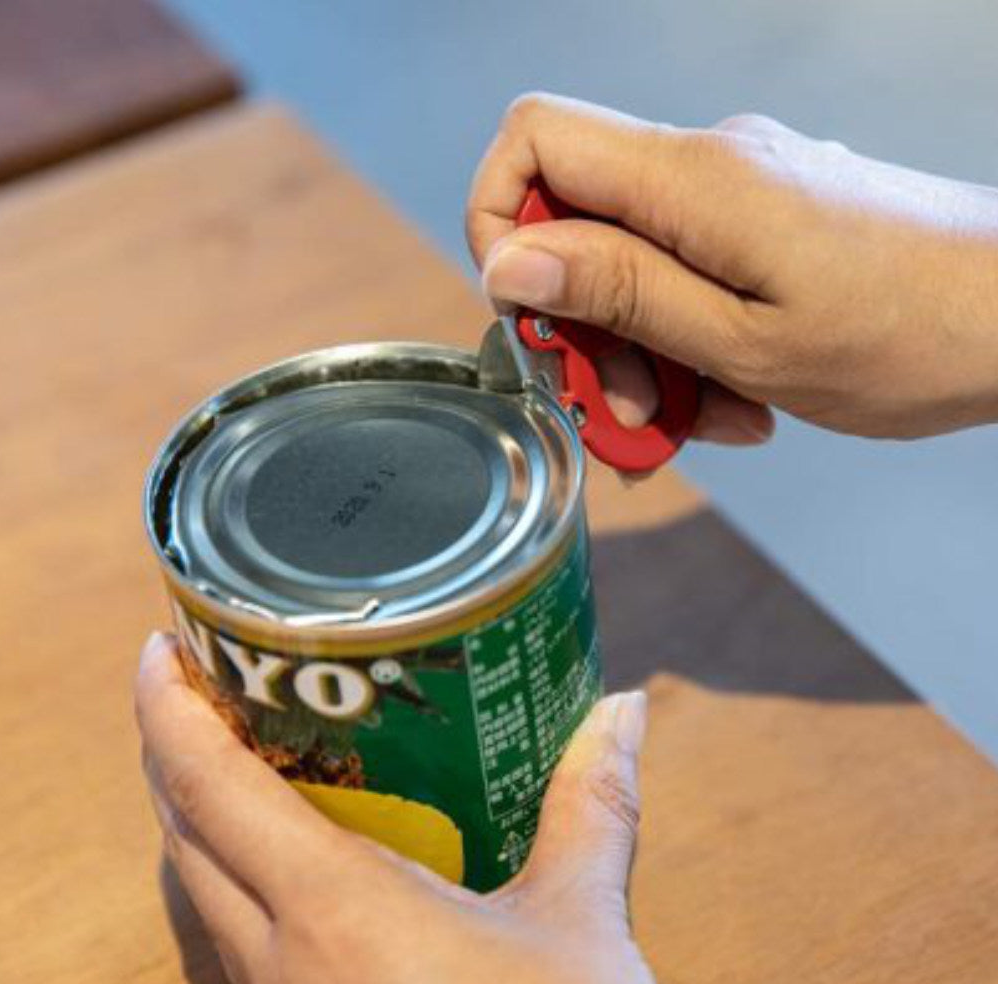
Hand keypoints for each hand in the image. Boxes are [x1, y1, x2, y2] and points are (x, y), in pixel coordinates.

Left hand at [135, 633, 659, 983]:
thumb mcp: (580, 925)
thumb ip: (594, 805)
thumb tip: (621, 710)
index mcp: (334, 913)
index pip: (208, 789)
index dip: (167, 708)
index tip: (161, 645)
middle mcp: (279, 964)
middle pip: (182, 832)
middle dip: (173, 746)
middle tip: (207, 678)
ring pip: (194, 893)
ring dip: (193, 814)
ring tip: (230, 750)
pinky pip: (222, 944)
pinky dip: (222, 878)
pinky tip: (273, 862)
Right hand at [467, 94, 997, 440]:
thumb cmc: (910, 335)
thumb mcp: (744, 340)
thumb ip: (620, 293)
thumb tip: (509, 261)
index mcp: (693, 181)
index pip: (535, 138)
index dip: (499, 219)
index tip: (530, 314)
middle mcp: (709, 166)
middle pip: (578, 220)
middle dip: (586, 327)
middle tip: (631, 410)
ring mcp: (741, 192)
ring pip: (633, 266)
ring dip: (646, 355)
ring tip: (706, 419)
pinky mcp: (767, 221)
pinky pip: (690, 276)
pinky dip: (692, 344)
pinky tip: (738, 399)